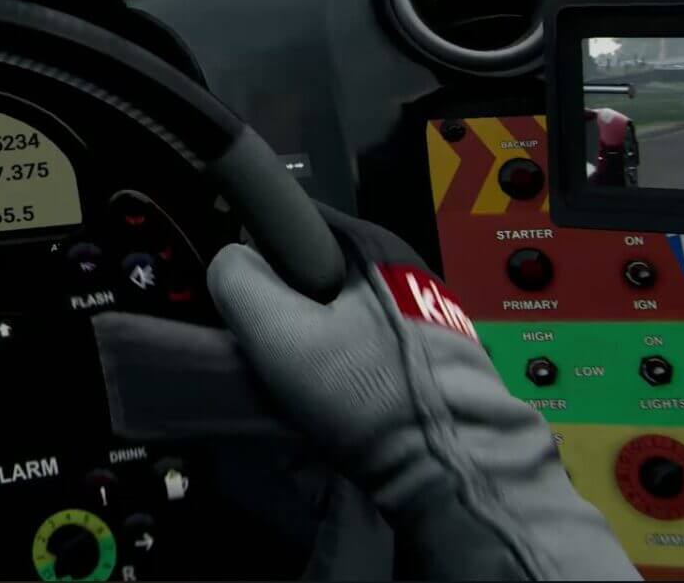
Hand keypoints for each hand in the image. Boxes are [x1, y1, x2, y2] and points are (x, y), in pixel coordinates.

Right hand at [207, 212, 635, 580]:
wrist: (453, 466)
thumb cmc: (371, 394)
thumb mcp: (282, 336)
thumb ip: (238, 283)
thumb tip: (229, 261)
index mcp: (372, 243)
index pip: (291, 217)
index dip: (258, 254)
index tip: (250, 298)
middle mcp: (403, 265)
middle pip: (313, 267)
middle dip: (286, 304)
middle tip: (276, 348)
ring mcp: (422, 308)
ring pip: (338, 308)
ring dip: (315, 338)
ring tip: (309, 379)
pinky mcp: (431, 349)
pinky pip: (365, 339)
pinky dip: (345, 360)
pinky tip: (340, 394)